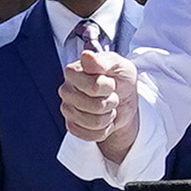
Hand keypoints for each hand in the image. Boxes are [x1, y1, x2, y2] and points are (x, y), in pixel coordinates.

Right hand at [58, 43, 134, 160]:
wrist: (124, 99)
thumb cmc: (120, 78)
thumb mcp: (119, 64)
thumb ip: (103, 61)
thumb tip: (86, 55)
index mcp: (73, 71)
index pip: (94, 86)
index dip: (109, 86)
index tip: (110, 81)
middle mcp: (66, 90)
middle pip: (95, 106)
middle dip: (111, 102)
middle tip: (110, 94)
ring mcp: (67, 110)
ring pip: (94, 122)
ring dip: (108, 116)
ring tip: (107, 106)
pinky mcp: (72, 126)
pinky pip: (91, 135)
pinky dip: (104, 129)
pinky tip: (103, 118)